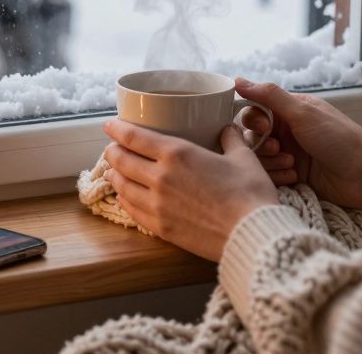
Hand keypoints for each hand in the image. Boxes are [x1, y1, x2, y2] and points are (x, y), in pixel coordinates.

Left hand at [103, 118, 278, 260]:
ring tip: (112, 171)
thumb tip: (227, 129)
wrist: (252, 234)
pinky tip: (125, 197)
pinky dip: (124, 200)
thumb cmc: (250, 194)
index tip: (110, 125)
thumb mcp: (243, 158)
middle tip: (111, 148)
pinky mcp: (161, 228)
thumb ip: (230, 140)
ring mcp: (157, 205)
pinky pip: (132, 210)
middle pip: (121, 160)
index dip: (117, 129)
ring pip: (122, 186)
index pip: (134, 137)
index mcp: (177, 154)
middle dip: (112, 152)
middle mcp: (160, 177)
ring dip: (114, 175)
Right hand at [235, 78, 361, 213]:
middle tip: (279, 149)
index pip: (254, 110)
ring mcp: (289, 154)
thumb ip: (269, 95)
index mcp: (289, 111)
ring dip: (271, 162)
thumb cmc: (339, 138)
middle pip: (252, 136)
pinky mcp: (292, 176)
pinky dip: (278, 176)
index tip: (266, 127)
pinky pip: (270, 176)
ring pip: (259, 158)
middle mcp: (287, 131)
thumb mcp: (302, 112)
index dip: (254, 119)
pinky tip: (295, 177)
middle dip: (262, 144)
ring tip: (292, 164)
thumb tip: (237, 79)